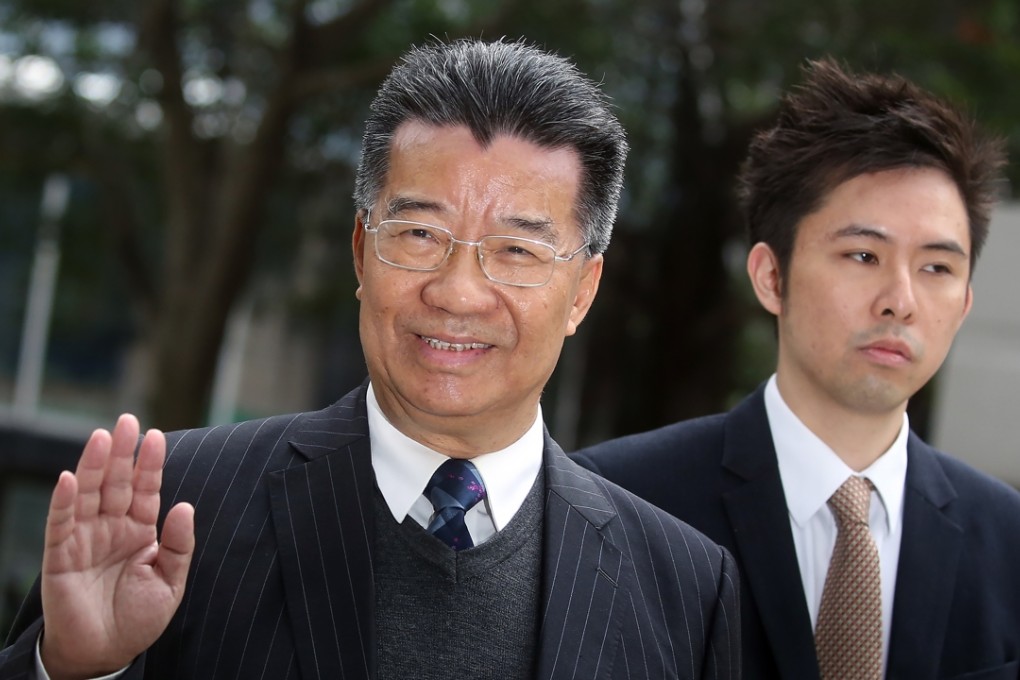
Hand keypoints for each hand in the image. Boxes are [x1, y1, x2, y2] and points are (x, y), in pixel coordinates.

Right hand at [39, 414, 194, 679]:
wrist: (104, 653)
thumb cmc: (138, 618)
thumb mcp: (169, 581)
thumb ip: (178, 545)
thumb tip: (185, 505)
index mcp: (140, 531)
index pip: (145, 490)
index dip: (150, 465)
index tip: (156, 436)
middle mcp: (112, 528)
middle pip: (116, 482)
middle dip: (121, 452)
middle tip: (127, 420)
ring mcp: (85, 538)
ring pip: (89, 493)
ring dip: (93, 465)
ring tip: (102, 437)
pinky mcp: (60, 554)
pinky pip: (60, 522)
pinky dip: (64, 500)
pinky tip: (70, 477)